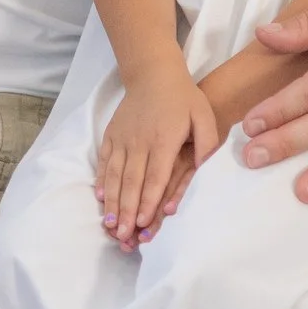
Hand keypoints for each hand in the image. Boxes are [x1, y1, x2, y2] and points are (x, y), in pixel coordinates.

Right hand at [100, 70, 216, 250]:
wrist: (153, 73)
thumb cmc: (183, 98)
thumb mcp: (204, 117)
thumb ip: (207, 144)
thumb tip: (206, 171)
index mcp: (163, 140)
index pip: (155, 176)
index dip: (149, 201)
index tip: (143, 223)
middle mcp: (138, 141)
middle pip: (131, 181)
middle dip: (127, 210)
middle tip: (124, 235)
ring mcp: (122, 138)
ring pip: (115, 174)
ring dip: (112, 201)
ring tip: (110, 224)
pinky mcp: (111, 134)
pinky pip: (104, 161)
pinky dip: (102, 181)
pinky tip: (100, 198)